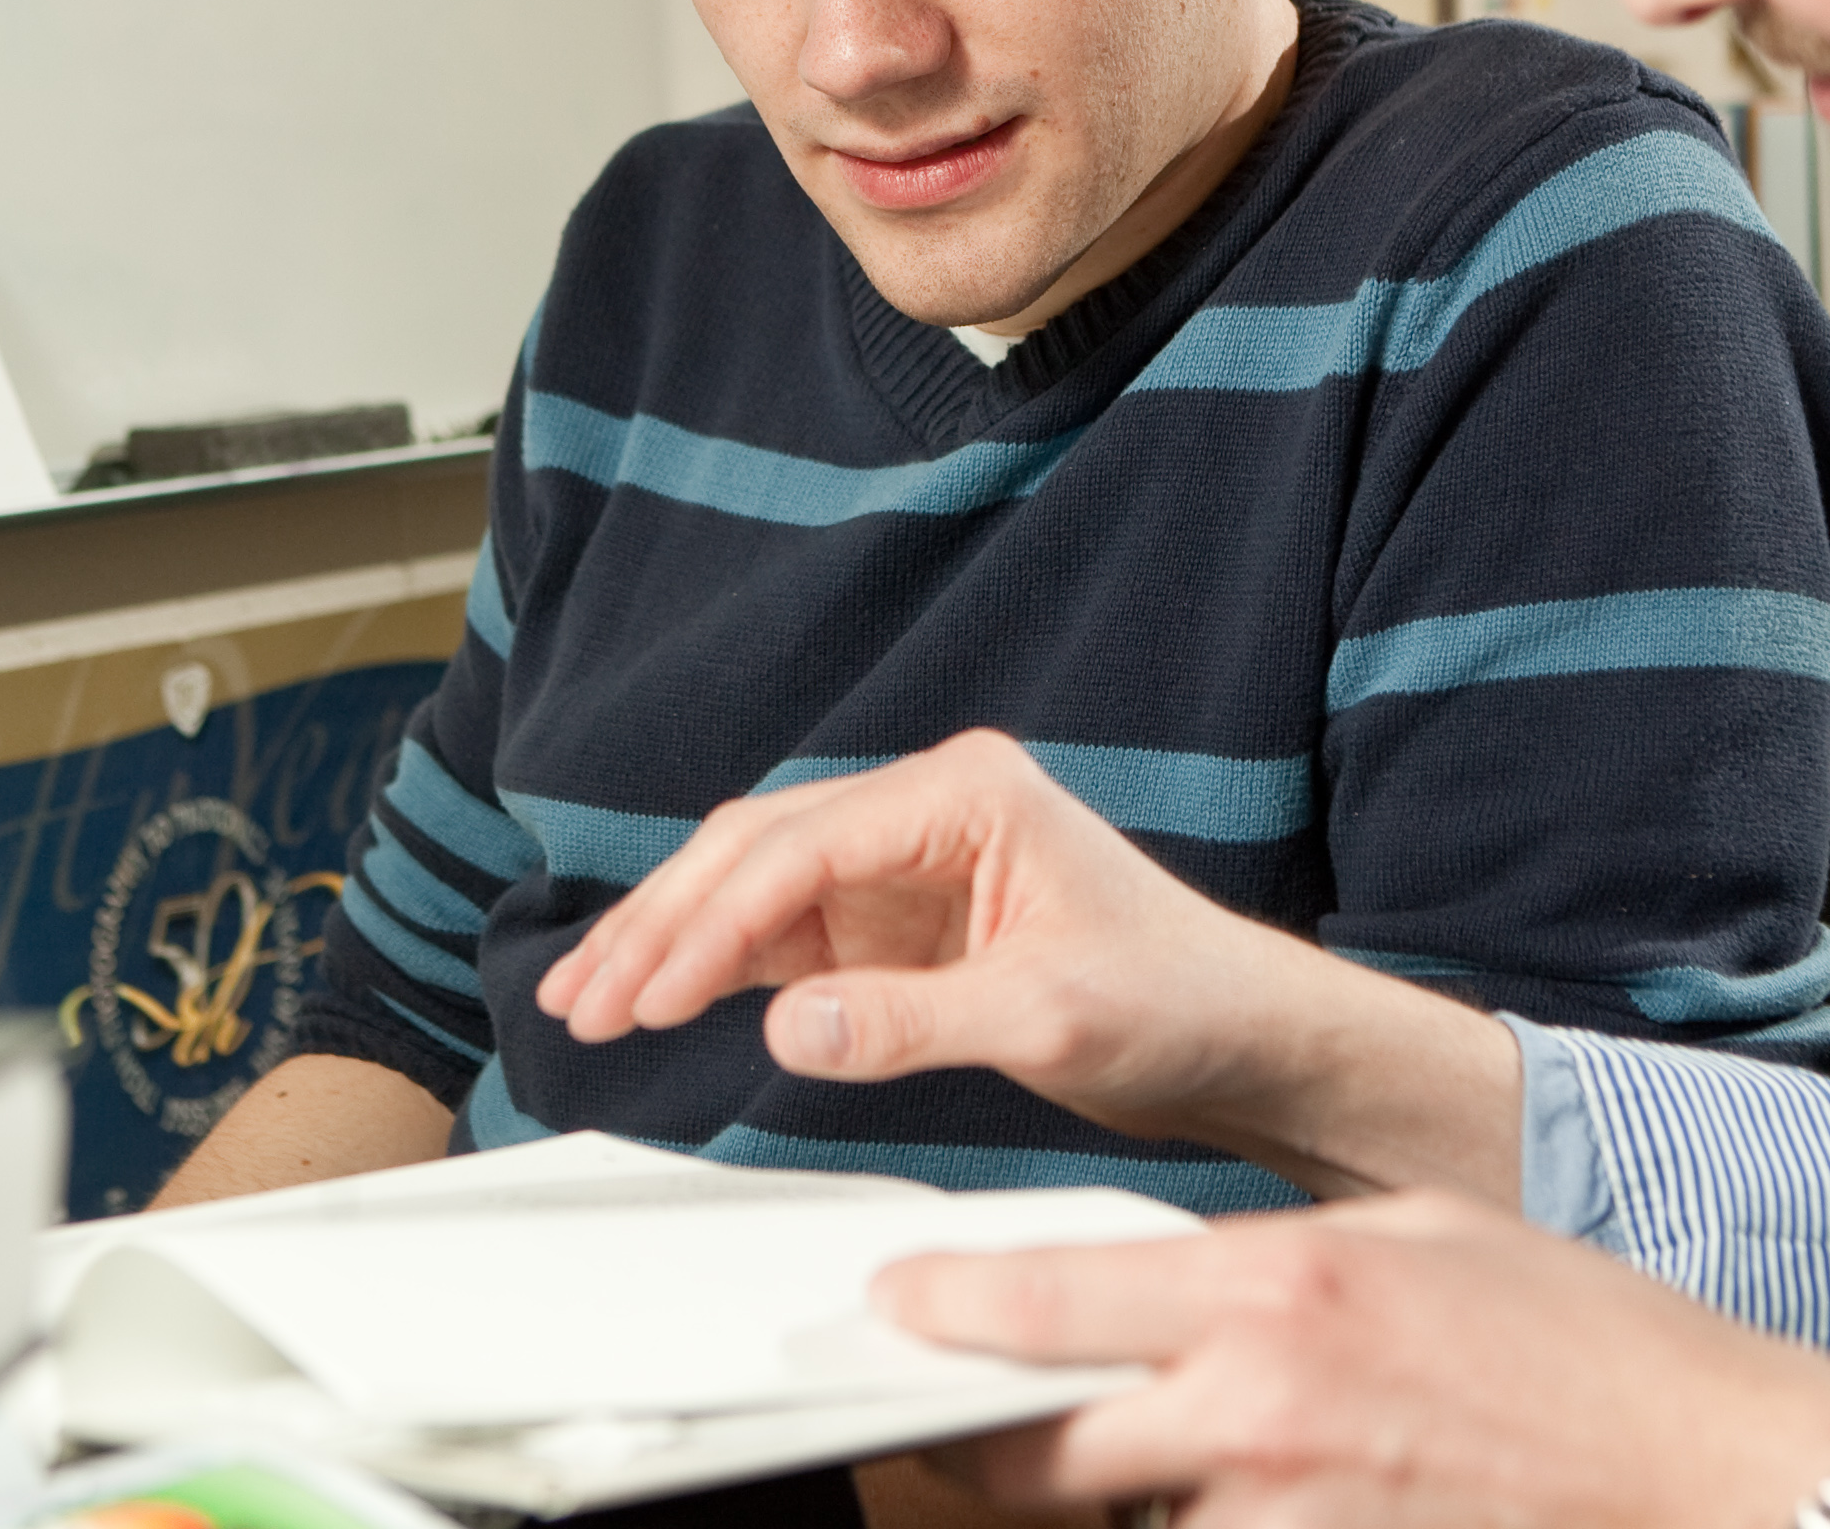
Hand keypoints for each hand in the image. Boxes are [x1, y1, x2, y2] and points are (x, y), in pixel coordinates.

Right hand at [534, 730, 1527, 1199]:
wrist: (1244, 1036)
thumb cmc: (1179, 1003)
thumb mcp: (1047, 1019)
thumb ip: (912, 1022)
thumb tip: (785, 1026)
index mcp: (965, 792)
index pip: (801, 849)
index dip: (711, 927)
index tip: (650, 997)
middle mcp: (926, 808)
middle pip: (754, 848)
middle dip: (661, 925)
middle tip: (585, 1001)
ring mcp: (908, 861)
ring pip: (752, 884)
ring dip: (670, 941)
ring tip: (588, 1002)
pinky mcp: (901, 919)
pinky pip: (783, 931)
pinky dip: (714, 964)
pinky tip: (657, 999)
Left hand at [882, 1190, 1829, 1528]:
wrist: (1709, 1469)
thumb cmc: (1582, 1342)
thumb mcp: (1408, 1237)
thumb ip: (1267, 1263)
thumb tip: (1161, 1289)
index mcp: (1274, 1289)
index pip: (1049, 1302)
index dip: (948, 1309)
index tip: (895, 1308)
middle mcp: (1259, 1412)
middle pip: (1038, 1456)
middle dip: (981, 1443)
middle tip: (962, 1418)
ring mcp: (1285, 1519)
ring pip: (1123, 1524)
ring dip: (1119, 1497)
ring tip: (1197, 1447)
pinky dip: (1204, 1526)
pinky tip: (1270, 1489)